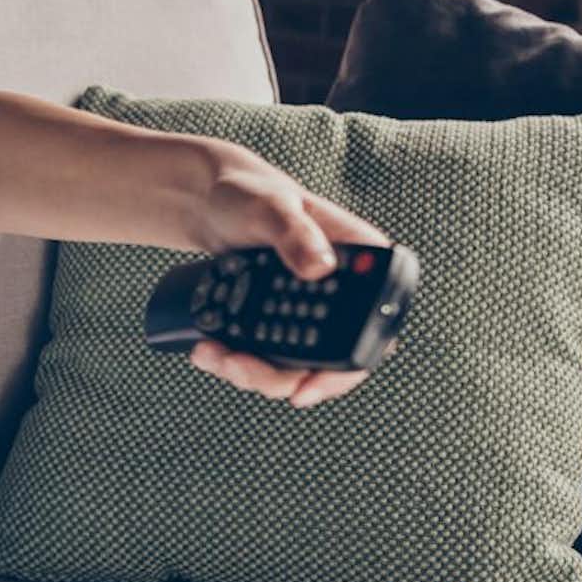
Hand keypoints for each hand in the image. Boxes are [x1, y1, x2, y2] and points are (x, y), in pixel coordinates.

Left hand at [186, 143, 397, 409]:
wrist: (211, 203)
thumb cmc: (249, 193)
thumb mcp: (271, 207)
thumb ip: (295, 234)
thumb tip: (319, 267)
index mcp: (357, 261)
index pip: (373, 328)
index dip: (347, 368)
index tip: (306, 388)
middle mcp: (339, 294)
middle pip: (327, 361)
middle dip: (278, 376)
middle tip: (237, 366)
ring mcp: (307, 312)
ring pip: (291, 368)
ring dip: (250, 373)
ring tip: (212, 353)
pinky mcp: (277, 323)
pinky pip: (265, 358)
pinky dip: (234, 363)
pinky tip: (209, 350)